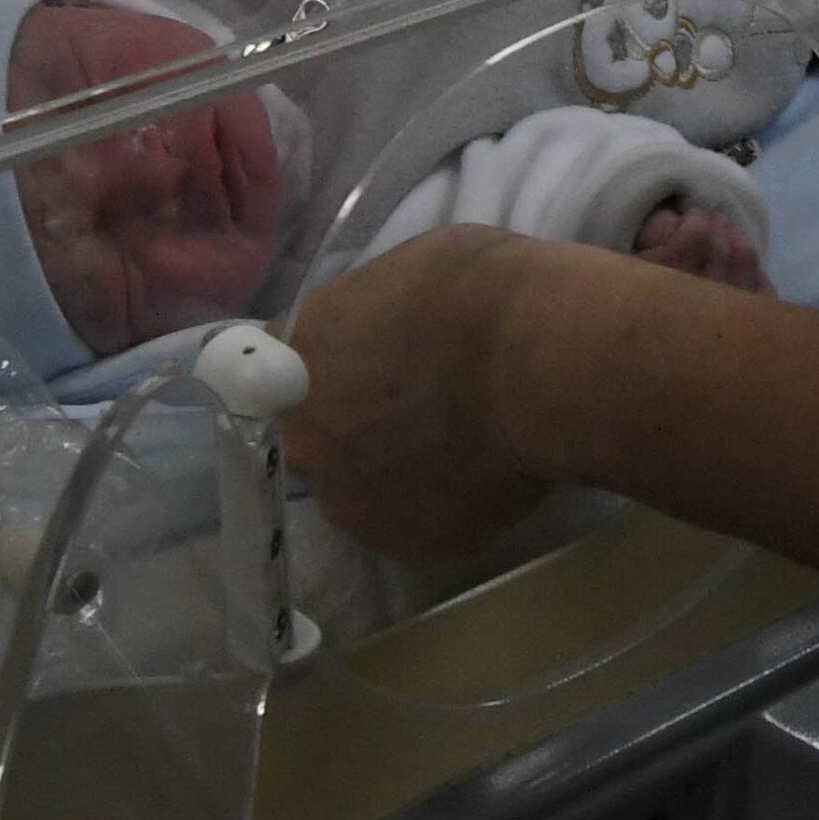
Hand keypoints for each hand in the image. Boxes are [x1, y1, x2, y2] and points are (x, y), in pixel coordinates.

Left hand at [279, 228, 553, 562]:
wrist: (541, 364)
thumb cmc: (479, 293)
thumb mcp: (405, 272)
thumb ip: (374, 320)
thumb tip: (387, 340)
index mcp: (290, 365)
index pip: (276, 376)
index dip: (321, 374)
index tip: (356, 370)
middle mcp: (304, 442)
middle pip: (317, 440)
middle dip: (355, 428)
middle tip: (418, 409)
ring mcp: (351, 504)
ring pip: (362, 491)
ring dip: (394, 475)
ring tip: (458, 448)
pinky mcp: (407, 547)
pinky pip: (415, 527)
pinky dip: (442, 509)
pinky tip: (481, 478)